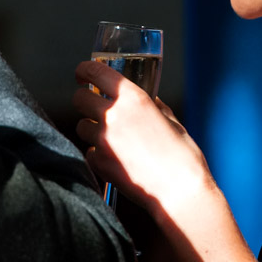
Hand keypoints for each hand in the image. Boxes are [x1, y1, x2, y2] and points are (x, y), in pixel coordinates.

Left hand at [72, 59, 213, 215]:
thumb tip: (147, 98)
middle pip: (79, 98)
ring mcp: (103, 141)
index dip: (84, 70)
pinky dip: (98, 153)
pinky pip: (89, 151)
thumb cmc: (182, 156)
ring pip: (81, 126)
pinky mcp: (99, 163)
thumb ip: (153, 105)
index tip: (82, 74)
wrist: (180, 191)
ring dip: (91, 128)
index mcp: (133, 98)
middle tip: (94, 105)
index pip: (95, 72)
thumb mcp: (171, 120)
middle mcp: (113, 115)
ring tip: (110, 137)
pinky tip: (116, 158)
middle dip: (85, 99)